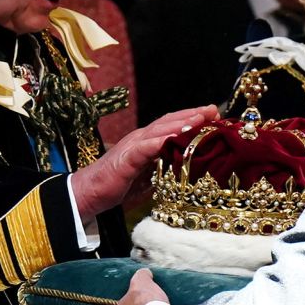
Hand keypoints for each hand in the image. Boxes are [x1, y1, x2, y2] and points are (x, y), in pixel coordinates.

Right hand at [72, 105, 216, 219]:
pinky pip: (145, 147)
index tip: (214, 116)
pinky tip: (174, 139)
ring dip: (180, 124)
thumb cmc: (121, 186)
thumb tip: (192, 169)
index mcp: (148, 141)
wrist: (90, 193)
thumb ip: (168, 168)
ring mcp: (133, 146)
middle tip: (213, 110)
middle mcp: (141, 138)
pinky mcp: (126, 159)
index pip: (173, 125)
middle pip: (170, 122)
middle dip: (192, 115)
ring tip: (200, 119)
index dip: (193, 119)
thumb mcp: (152, 176)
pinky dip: (160, 141)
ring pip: (160, 130)